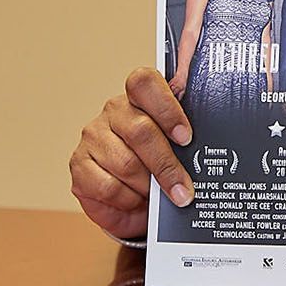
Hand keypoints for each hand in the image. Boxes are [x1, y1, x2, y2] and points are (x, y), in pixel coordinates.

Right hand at [69, 66, 193, 238]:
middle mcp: (114, 112)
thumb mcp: (177, 149)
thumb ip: (185, 140)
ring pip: (126, 163)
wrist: (136, 202)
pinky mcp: (79, 167)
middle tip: (183, 189)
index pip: (145, 83)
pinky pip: (109, 187)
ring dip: (148, 186)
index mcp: (140, 98)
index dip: (166, 109)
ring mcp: (93, 137)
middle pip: (140, 131)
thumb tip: (207, 152)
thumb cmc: (160, 167)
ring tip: (157, 196)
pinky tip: (135, 200)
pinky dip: (128, 200)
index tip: (185, 137)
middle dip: (166, 165)